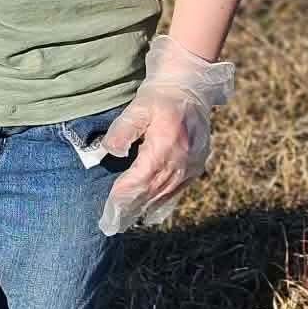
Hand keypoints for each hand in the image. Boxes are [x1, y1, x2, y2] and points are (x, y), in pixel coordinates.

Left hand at [95, 34, 234, 234]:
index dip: (125, 193)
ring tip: (126, 221)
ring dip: (146, 208)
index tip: (109, 206)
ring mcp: (193, 163)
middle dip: (131, 207)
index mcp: (166, 143)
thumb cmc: (159, 95)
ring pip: (167, 193)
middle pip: (153, 190)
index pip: (142, 177)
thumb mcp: (137, 108)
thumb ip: (122, 131)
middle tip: (112, 223)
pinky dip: (164, 203)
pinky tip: (151, 213)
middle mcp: (182, 158)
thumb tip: (109, 151)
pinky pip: (180, 189)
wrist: (190, 85)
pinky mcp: (198, 163)